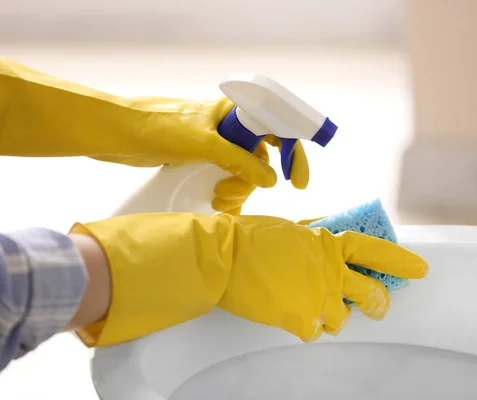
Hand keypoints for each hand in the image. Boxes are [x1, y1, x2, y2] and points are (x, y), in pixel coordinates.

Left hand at [0, 59, 298, 195]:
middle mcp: (226, 126)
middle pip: (259, 157)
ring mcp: (212, 144)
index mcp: (232, 112)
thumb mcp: (204, 144)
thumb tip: (271, 179)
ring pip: (241, 171)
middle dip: (252, 180)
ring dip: (236, 189)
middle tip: (231, 193)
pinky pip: (222, 177)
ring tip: (218, 199)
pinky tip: (215, 203)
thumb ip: (240, 160)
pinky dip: (223, 191)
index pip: (276, 129)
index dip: (292, 154)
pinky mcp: (197, 159)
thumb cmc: (156, 128)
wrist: (113, 134)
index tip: (297, 181)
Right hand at [70, 213, 427, 345]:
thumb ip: (317, 236)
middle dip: (378, 302)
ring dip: (332, 315)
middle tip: (377, 306)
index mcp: (328, 244)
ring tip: (313, 306)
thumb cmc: (251, 237)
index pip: (374, 251)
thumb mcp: (292, 229)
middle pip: (371, 294)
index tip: (420, 269)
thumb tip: (330, 239)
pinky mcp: (300, 319)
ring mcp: (317, 297)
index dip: (400, 260)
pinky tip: (290, 314)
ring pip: (343, 318)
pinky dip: (305, 326)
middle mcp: (329, 272)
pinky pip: (314, 331)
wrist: (224, 257)